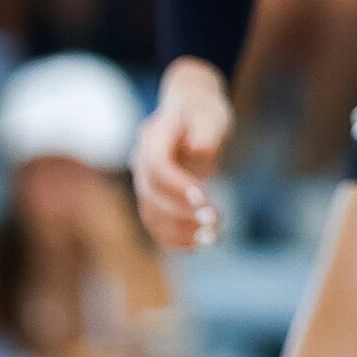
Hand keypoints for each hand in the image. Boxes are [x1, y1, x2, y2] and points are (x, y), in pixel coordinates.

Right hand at [130, 60, 231, 250]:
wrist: (190, 112)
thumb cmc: (203, 112)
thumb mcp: (210, 113)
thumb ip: (206, 130)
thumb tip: (200, 151)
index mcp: (153, 137)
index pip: (158, 166)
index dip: (177, 186)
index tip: (205, 198)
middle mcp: (141, 162)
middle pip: (152, 195)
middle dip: (182, 213)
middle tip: (215, 221)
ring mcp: (143, 182)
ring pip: (152, 214)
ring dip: (180, 231)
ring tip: (213, 237)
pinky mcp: (152, 198)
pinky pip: (156, 223)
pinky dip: (174, 238)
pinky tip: (198, 245)